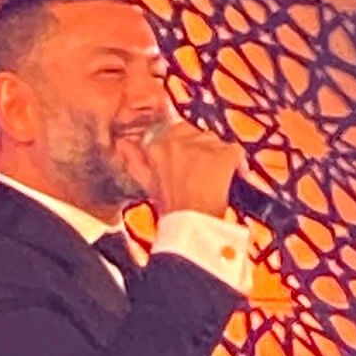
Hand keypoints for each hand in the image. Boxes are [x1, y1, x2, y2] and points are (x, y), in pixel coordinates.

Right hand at [117, 118, 245, 217]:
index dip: (180, 148)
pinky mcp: (225, 152)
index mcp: (158, 144)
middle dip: (197, 150)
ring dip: (214, 156)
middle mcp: (180, 138)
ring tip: (209, 180)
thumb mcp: (146, 182)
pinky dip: (232, 164)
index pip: (173, 131)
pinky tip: (225, 179)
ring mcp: (204, 144)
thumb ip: (133, 159)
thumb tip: (121, 143)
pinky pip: (234, 151)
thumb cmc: (168, 207)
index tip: (182, 163)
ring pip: (213, 142)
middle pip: (195, 134)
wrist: (190, 224)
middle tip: (197, 174)